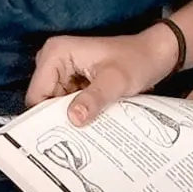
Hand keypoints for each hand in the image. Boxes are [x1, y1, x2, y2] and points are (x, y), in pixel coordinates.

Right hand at [21, 26, 170, 127]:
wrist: (155, 55)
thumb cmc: (137, 61)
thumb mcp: (116, 81)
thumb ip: (93, 99)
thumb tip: (72, 119)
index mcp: (56, 52)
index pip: (37, 94)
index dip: (45, 117)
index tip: (60, 138)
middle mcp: (53, 58)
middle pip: (43, 100)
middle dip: (57, 118)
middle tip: (75, 138)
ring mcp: (62, 69)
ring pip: (54, 104)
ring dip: (68, 117)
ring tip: (84, 133)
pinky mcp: (72, 79)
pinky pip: (66, 102)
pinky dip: (76, 113)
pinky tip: (88, 124)